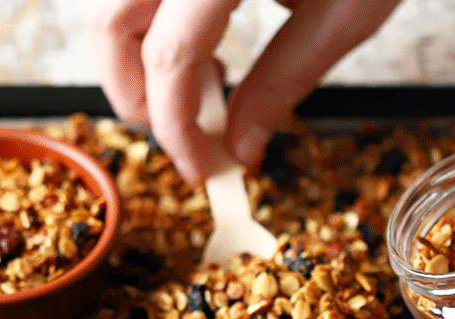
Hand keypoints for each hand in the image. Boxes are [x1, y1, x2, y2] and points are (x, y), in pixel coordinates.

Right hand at [82, 0, 400, 183]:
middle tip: (176, 130)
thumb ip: (282, 83)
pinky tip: (188, 27)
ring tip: (193, 74)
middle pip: (108, 22)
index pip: (168, 57)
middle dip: (131, 90)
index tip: (194, 167)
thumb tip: (237, 148)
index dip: (173, 125)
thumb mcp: (346, 12)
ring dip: (126, 47)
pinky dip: (138, 12)